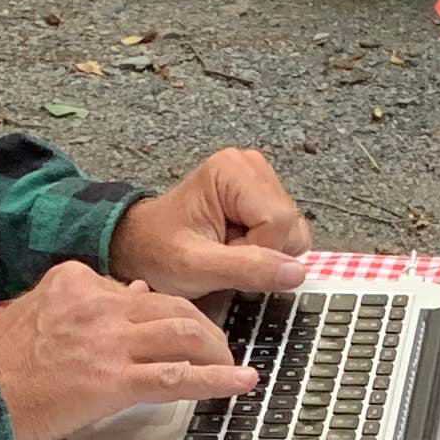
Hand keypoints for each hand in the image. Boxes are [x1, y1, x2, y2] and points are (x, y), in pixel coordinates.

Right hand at [0, 259, 256, 439]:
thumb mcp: (40, 312)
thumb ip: (87, 302)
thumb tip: (136, 295)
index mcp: (78, 281)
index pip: (142, 291)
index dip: (170, 313)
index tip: (184, 330)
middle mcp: (98, 303)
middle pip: (175, 306)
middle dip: (206, 328)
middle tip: (221, 348)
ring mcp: (107, 341)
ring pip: (185, 333)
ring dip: (217, 351)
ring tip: (234, 366)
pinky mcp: (112, 381)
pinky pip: (177, 377)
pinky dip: (217, 379)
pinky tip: (241, 384)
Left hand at [110, 149, 312, 303]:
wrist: (142, 245)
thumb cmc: (159, 251)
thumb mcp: (196, 267)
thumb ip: (247, 269)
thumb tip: (296, 272)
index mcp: (232, 171)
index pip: (278, 221)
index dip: (258, 252)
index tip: (224, 259)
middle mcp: (251, 166)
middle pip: (289, 225)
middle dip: (262, 253)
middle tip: (222, 255)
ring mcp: (260, 180)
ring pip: (293, 232)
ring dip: (264, 254)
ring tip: (225, 251)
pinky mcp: (265, 198)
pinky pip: (287, 234)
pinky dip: (265, 250)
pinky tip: (234, 247)